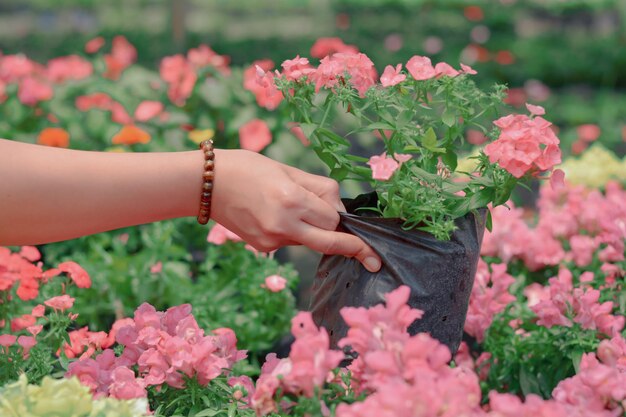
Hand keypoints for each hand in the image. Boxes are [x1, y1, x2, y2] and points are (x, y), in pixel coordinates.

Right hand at [210, 149, 381, 271]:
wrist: (205, 185)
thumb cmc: (247, 168)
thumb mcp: (287, 169)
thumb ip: (319, 189)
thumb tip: (340, 211)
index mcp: (291, 200)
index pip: (333, 220)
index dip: (340, 217)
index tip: (349, 219)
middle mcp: (282, 224)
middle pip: (329, 243)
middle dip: (354, 249)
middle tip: (375, 260)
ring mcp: (271, 240)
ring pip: (309, 241)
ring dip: (314, 231)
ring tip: (288, 205)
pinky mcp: (263, 247)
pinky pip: (291, 241)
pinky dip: (294, 231)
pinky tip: (273, 214)